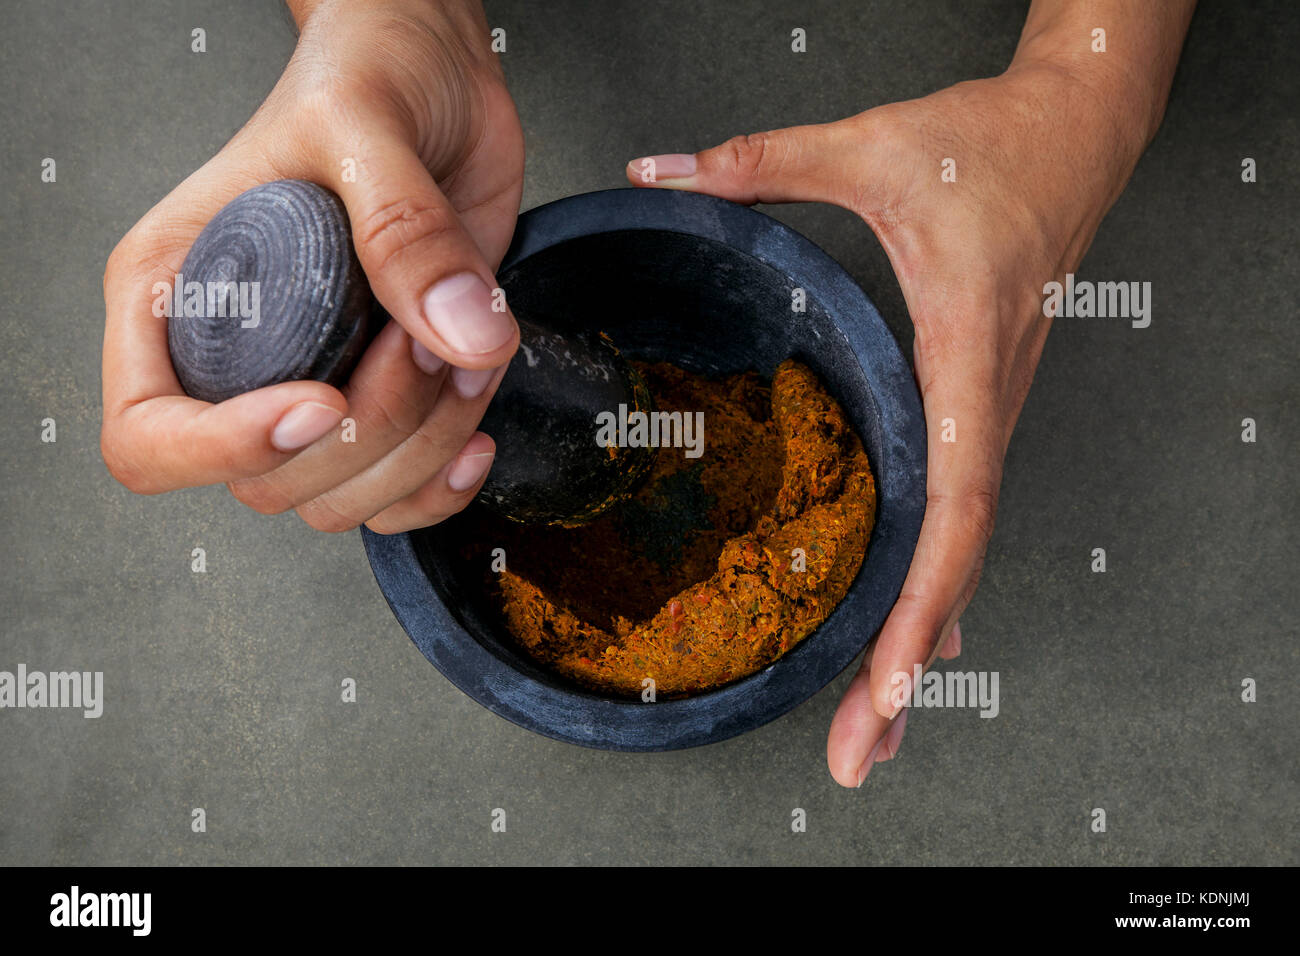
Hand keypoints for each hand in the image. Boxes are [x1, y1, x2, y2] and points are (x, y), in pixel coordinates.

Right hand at [101, 0, 523, 532]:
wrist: (437, 77)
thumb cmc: (364, 73)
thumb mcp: (364, 122)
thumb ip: (405, 230)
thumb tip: (460, 332)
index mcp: (178, 294)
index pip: (148, 437)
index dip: (226, 448)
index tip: (317, 399)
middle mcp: (240, 357)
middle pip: (271, 480)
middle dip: (368, 429)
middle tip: (423, 336)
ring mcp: (315, 384)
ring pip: (344, 497)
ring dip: (422, 448)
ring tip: (464, 354)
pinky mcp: (386, 396)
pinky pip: (398, 497)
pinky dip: (443, 481)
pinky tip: (475, 423)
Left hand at [627, 1, 1191, 785]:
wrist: (1075, 135)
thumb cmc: (992, 147)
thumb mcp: (873, 146)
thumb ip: (763, 160)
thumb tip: (662, 166)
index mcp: (961, 356)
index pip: (954, 500)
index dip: (924, 598)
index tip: (895, 679)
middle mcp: (981, 406)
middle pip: (955, 559)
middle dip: (908, 664)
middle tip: (859, 753)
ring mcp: (983, 415)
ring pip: (958, 552)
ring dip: (920, 645)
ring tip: (874, 731)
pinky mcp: (973, 410)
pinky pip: (957, 518)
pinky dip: (932, 589)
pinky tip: (916, 640)